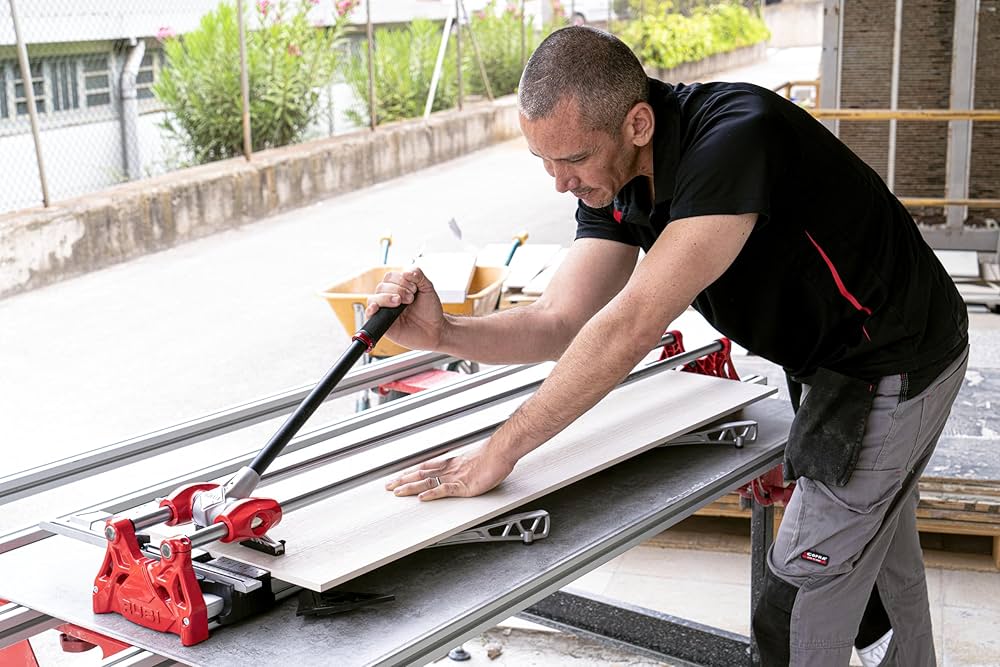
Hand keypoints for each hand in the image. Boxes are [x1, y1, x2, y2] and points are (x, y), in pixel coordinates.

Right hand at [366, 267, 443, 349]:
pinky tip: (376, 308)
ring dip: (386, 298)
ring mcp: (385, 310)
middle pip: (381, 287)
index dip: (401, 280)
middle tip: (411, 299)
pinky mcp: (383, 323)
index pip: (389, 277)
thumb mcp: (428, 288)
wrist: (434, 330)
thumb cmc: (430, 311)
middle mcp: (389, 297)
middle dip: (398, 290)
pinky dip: (370, 310)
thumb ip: (418, 276)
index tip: (414, 289)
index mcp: (398, 288)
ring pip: (373, 299)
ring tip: (400, 303)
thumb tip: (405, 272)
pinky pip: (369, 315)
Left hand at [385, 445, 515, 500]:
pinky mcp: (463, 486)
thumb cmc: (493, 456)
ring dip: (411, 487)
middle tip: (389, 485)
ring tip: (397, 492)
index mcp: (452, 464)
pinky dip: (432, 494)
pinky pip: (444, 490)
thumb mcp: (476, 461)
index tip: (400, 476)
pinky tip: (422, 498)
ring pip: (427, 482)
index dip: (412, 473)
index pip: (426, 468)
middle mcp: (450, 469)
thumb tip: (464, 468)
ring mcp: (455, 477)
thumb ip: (467, 466)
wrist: (501, 451)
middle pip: (421, 474)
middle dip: (404, 480)